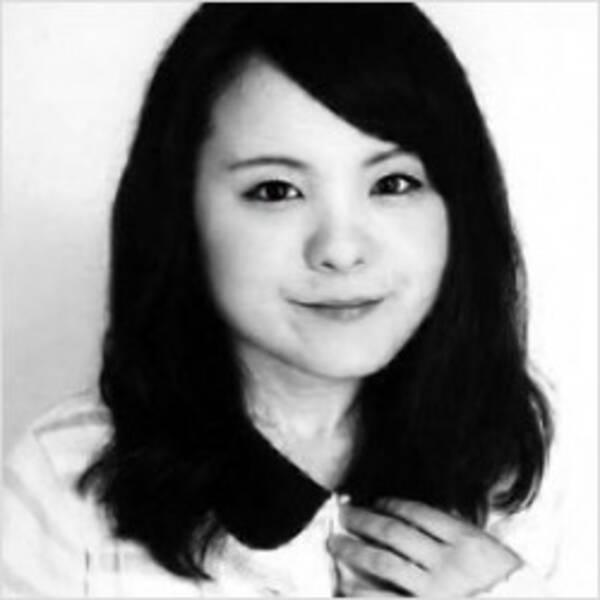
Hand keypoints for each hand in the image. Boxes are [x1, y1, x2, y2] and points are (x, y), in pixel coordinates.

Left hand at [328, 498, 522, 597]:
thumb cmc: (512, 590)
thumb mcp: (493, 555)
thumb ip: (458, 536)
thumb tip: (418, 519)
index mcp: (466, 540)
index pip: (417, 512)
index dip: (390, 504)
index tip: (374, 502)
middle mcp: (449, 562)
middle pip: (393, 532)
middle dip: (363, 520)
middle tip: (342, 513)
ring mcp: (437, 590)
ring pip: (383, 562)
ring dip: (354, 550)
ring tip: (335, 543)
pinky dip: (362, 594)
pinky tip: (344, 588)